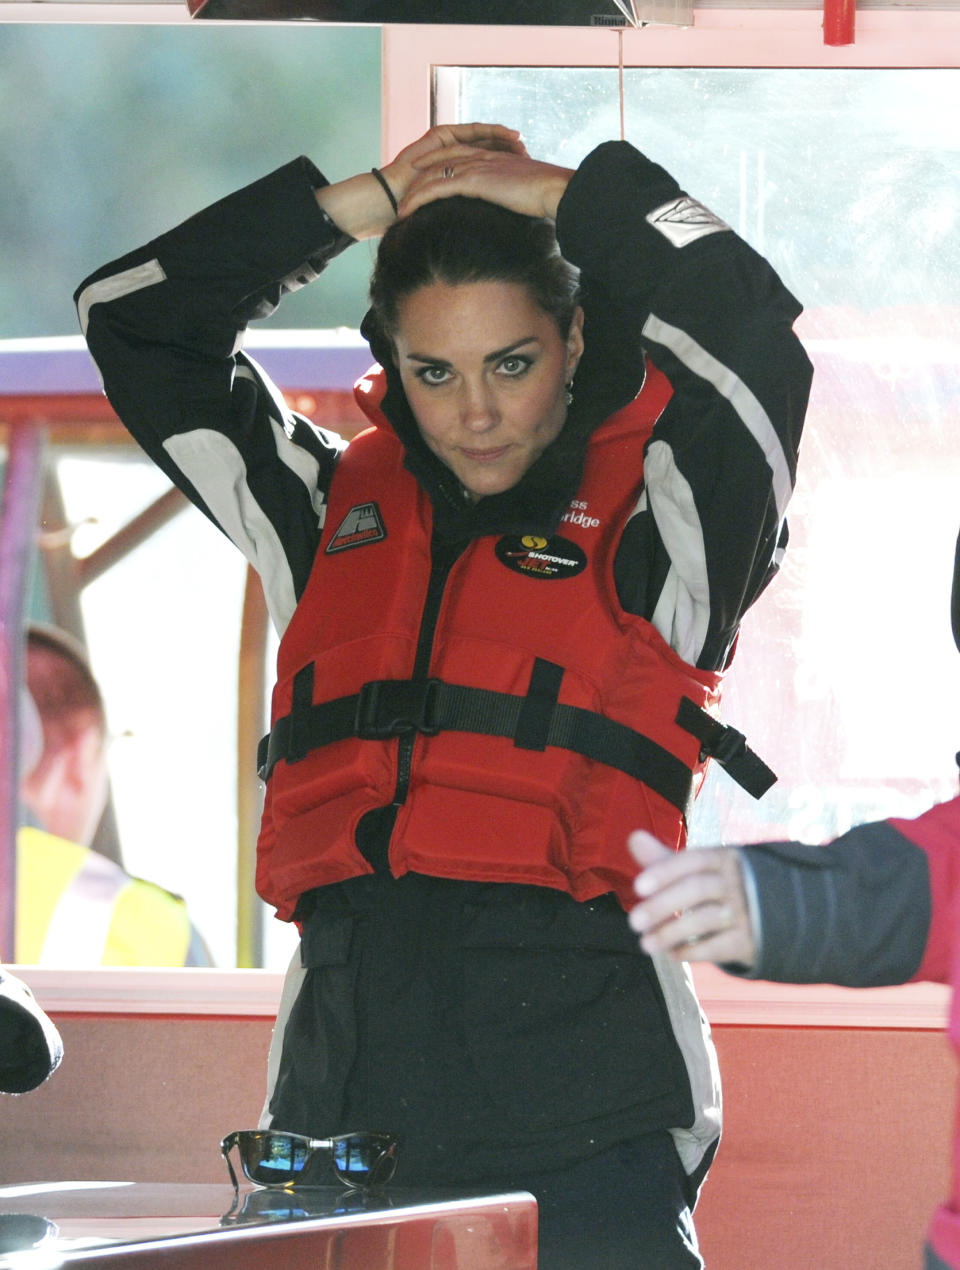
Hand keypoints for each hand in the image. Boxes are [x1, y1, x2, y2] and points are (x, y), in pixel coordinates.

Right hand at [317, 123, 525, 241]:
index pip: (480, 160)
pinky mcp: (434, 141)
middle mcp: (447, 154)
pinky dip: (481, 132)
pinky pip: (462, 132)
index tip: (523, 166)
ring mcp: (440, 145)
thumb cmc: (406, 213)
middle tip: (525, 146)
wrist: (385, 201)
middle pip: (481, 144)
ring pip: (475, 134)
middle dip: (503, 144)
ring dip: (497, 134)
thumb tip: (473, 232)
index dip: (501, 160)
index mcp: (451, 170)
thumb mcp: (441, 214)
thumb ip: (453, 215)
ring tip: (517, 137)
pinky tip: (500, 133)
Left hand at [398, 138, 573, 221]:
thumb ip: (517, 196)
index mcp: (494, 158)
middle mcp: (481, 157)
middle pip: (440, 161)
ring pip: (433, 175)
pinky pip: (437, 188)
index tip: (424, 177)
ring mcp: (476, 167)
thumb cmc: (550, 197)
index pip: (459, 155)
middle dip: (419, 176)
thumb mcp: (529, 193)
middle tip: (402, 193)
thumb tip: (518, 211)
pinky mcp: (473, 180)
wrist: (556, 191)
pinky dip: (418, 199)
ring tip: (398, 210)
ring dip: (413, 192)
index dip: (439, 164)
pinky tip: (406, 211)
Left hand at [627, 831, 756, 966]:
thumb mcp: (696, 870)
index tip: (637, 888)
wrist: (770, 917)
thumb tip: (633, 837)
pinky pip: (716, 947)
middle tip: (633, 922)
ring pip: (704, 919)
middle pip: (696, 889)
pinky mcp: (748, 940)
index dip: (665, 872)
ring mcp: (746, 911)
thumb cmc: (718, 886)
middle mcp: (737, 881)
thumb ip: (663, 859)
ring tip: (645, 944)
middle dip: (661, 906)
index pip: (693, 860)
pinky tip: (671, 953)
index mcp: (724, 858)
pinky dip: (690, 951)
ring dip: (670, 933)